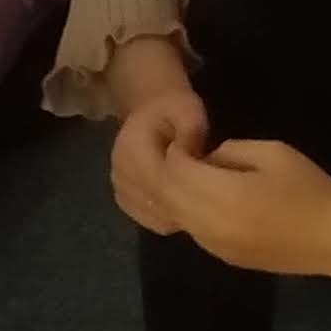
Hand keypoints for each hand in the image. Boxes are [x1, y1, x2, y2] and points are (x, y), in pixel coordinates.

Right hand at [107, 83, 217, 233]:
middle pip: (156, 202)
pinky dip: (170, 218)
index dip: (186, 187)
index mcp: (130, 147)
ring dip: (178, 213)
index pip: (158, 180)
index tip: (209, 182)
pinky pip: (150, 220)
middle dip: (185, 204)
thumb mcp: (188, 110)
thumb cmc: (173, 110)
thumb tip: (192, 157)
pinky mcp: (126, 201)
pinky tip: (186, 207)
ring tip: (199, 200)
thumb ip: (191, 131)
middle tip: (211, 196)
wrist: (149, 111)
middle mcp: (120, 172)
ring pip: (153, 215)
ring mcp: (120, 189)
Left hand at [148, 135, 330, 275]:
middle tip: (183, 154)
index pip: (175, 170)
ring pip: (177, 217)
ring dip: (176, 195)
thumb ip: (232, 150)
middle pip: (168, 196)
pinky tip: (210, 201)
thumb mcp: (274, 153)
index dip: (175, 152)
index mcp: (223, 195)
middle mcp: (209, 225)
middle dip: (169, 173)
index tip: (187, 139)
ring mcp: (214, 246)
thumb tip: (208, 159)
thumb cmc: (310, 190)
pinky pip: (194, 231)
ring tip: (194, 176)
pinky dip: (191, 213)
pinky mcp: (224, 258)